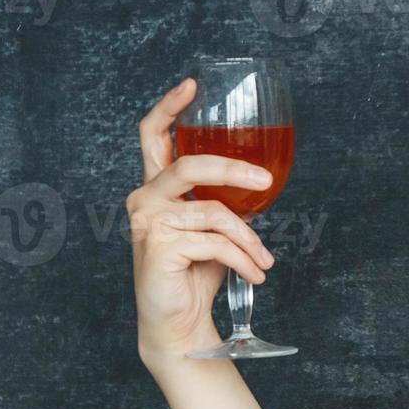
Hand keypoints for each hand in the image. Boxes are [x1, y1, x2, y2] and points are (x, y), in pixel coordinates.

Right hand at [126, 77, 277, 363]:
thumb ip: (223, 201)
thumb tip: (260, 179)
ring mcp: (148, 224)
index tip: (192, 85)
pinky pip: (214, 243)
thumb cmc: (195, 274)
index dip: (169, 108)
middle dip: (232, 169)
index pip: (152, 137)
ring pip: (213, 213)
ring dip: (248, 239)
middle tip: (264, 179)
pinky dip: (243, 259)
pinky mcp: (159, 248)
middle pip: (187, 165)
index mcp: (155, 189)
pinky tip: (255, 273)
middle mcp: (144, 200)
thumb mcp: (212, 229)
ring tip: (265, 261)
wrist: (178, 324)